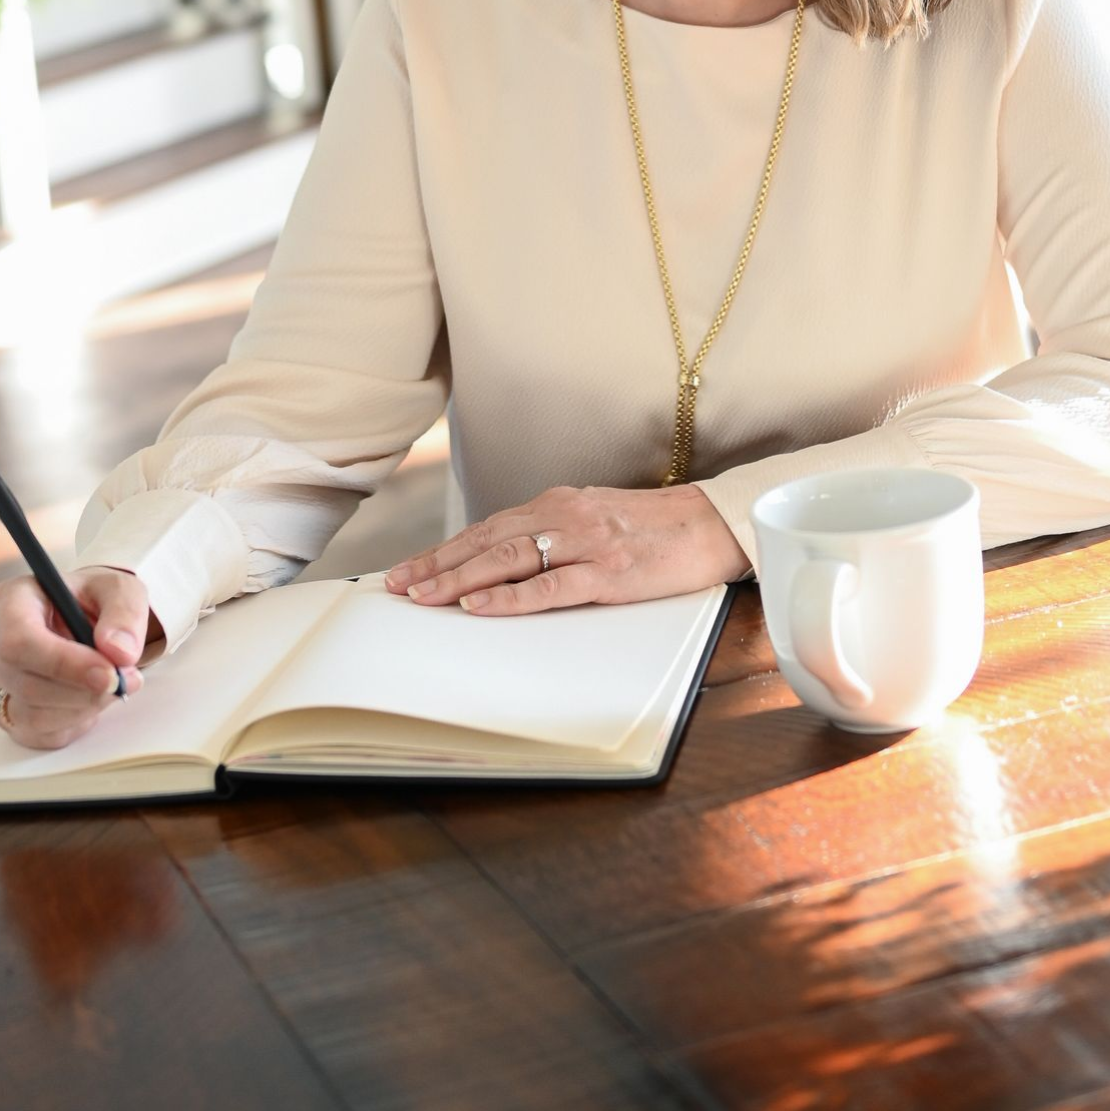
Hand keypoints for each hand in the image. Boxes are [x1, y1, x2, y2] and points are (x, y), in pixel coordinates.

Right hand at [0, 566, 156, 748]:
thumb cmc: (91, 598)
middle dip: (82, 691)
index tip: (108, 673)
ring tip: (111, 685)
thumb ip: (124, 613)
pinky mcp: (2, 712)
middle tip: (124, 681)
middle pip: (25, 684)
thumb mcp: (117, 588)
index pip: (18, 641)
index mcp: (8, 601)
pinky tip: (88, 697)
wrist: (81, 616)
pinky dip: (72, 722)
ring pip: (30, 715)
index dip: (63, 664)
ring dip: (81, 708)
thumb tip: (119, 652)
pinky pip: (37, 733)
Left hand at [383, 482, 750, 614]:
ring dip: (460, 579)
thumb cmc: (655, 528)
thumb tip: (509, 557)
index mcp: (559, 504)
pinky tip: (480, 606)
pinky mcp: (609, 573)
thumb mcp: (596, 518)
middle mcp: (564, 517)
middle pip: (487, 541)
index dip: (445, 549)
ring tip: (423, 596)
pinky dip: (510, 597)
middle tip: (397, 586)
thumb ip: (556, 532)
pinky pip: (550, 587)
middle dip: (438, 565)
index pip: (489, 528)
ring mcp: (585, 544)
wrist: (711, 524)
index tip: (410, 569)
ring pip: (508, 560)